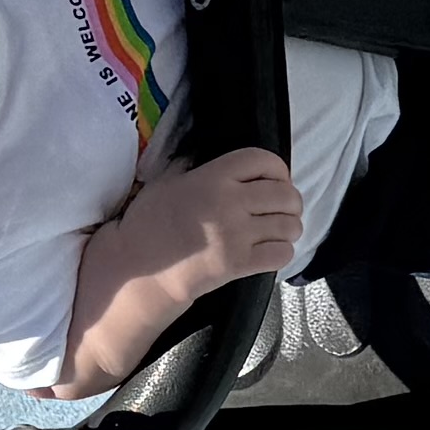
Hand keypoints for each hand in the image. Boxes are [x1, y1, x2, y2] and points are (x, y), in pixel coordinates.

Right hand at [135, 145, 303, 288]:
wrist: (138, 270)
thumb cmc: (148, 224)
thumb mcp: (166, 183)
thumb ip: (193, 168)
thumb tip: (210, 159)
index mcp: (212, 177)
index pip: (264, 160)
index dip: (278, 169)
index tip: (275, 179)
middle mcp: (229, 203)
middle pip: (285, 194)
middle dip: (291, 202)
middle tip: (283, 208)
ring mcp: (236, 235)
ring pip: (289, 225)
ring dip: (290, 227)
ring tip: (280, 230)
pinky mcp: (238, 264)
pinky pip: (281, 253)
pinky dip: (283, 251)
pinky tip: (271, 250)